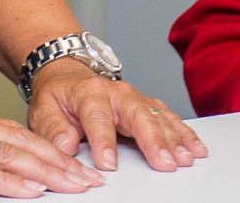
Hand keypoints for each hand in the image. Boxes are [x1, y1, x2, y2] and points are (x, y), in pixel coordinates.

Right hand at [0, 97, 103, 196]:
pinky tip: (27, 192)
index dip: (45, 149)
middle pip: (17, 142)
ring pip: (4, 156)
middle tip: (88, 179)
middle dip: (57, 162)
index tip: (72, 165)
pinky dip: (5, 184)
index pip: (10, 133)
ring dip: (44, 173)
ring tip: (72, 186)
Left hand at [28, 58, 207, 172]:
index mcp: (89, 93)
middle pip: (138, 115)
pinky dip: (183, 132)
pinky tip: (195, 147)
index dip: (104, 141)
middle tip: (166, 162)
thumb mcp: (43, 109)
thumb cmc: (58, 96)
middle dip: (154, 140)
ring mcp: (135, 98)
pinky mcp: (146, 105)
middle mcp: (117, 93)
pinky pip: (168, 117)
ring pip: (158, 116)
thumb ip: (53, 129)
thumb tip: (65, 147)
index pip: (98, 118)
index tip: (108, 164)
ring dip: (174, 138)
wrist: (68, 75)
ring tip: (186, 158)